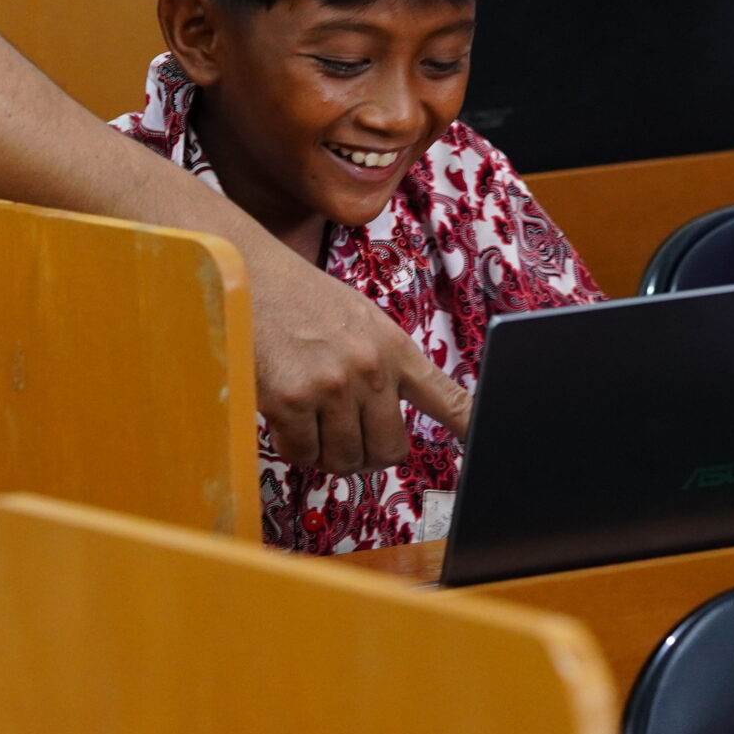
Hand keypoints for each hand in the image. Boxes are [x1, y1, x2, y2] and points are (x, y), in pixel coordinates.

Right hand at [245, 250, 471, 474]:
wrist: (247, 275)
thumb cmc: (301, 299)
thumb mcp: (361, 321)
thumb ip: (382, 365)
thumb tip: (389, 418)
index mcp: (394, 349)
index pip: (446, 398)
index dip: (469, 427)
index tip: (486, 444)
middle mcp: (370, 369)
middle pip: (389, 450)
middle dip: (368, 455)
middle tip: (346, 439)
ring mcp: (331, 386)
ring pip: (345, 459)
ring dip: (327, 453)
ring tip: (312, 421)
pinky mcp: (290, 401)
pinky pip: (304, 454)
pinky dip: (294, 447)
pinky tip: (286, 419)